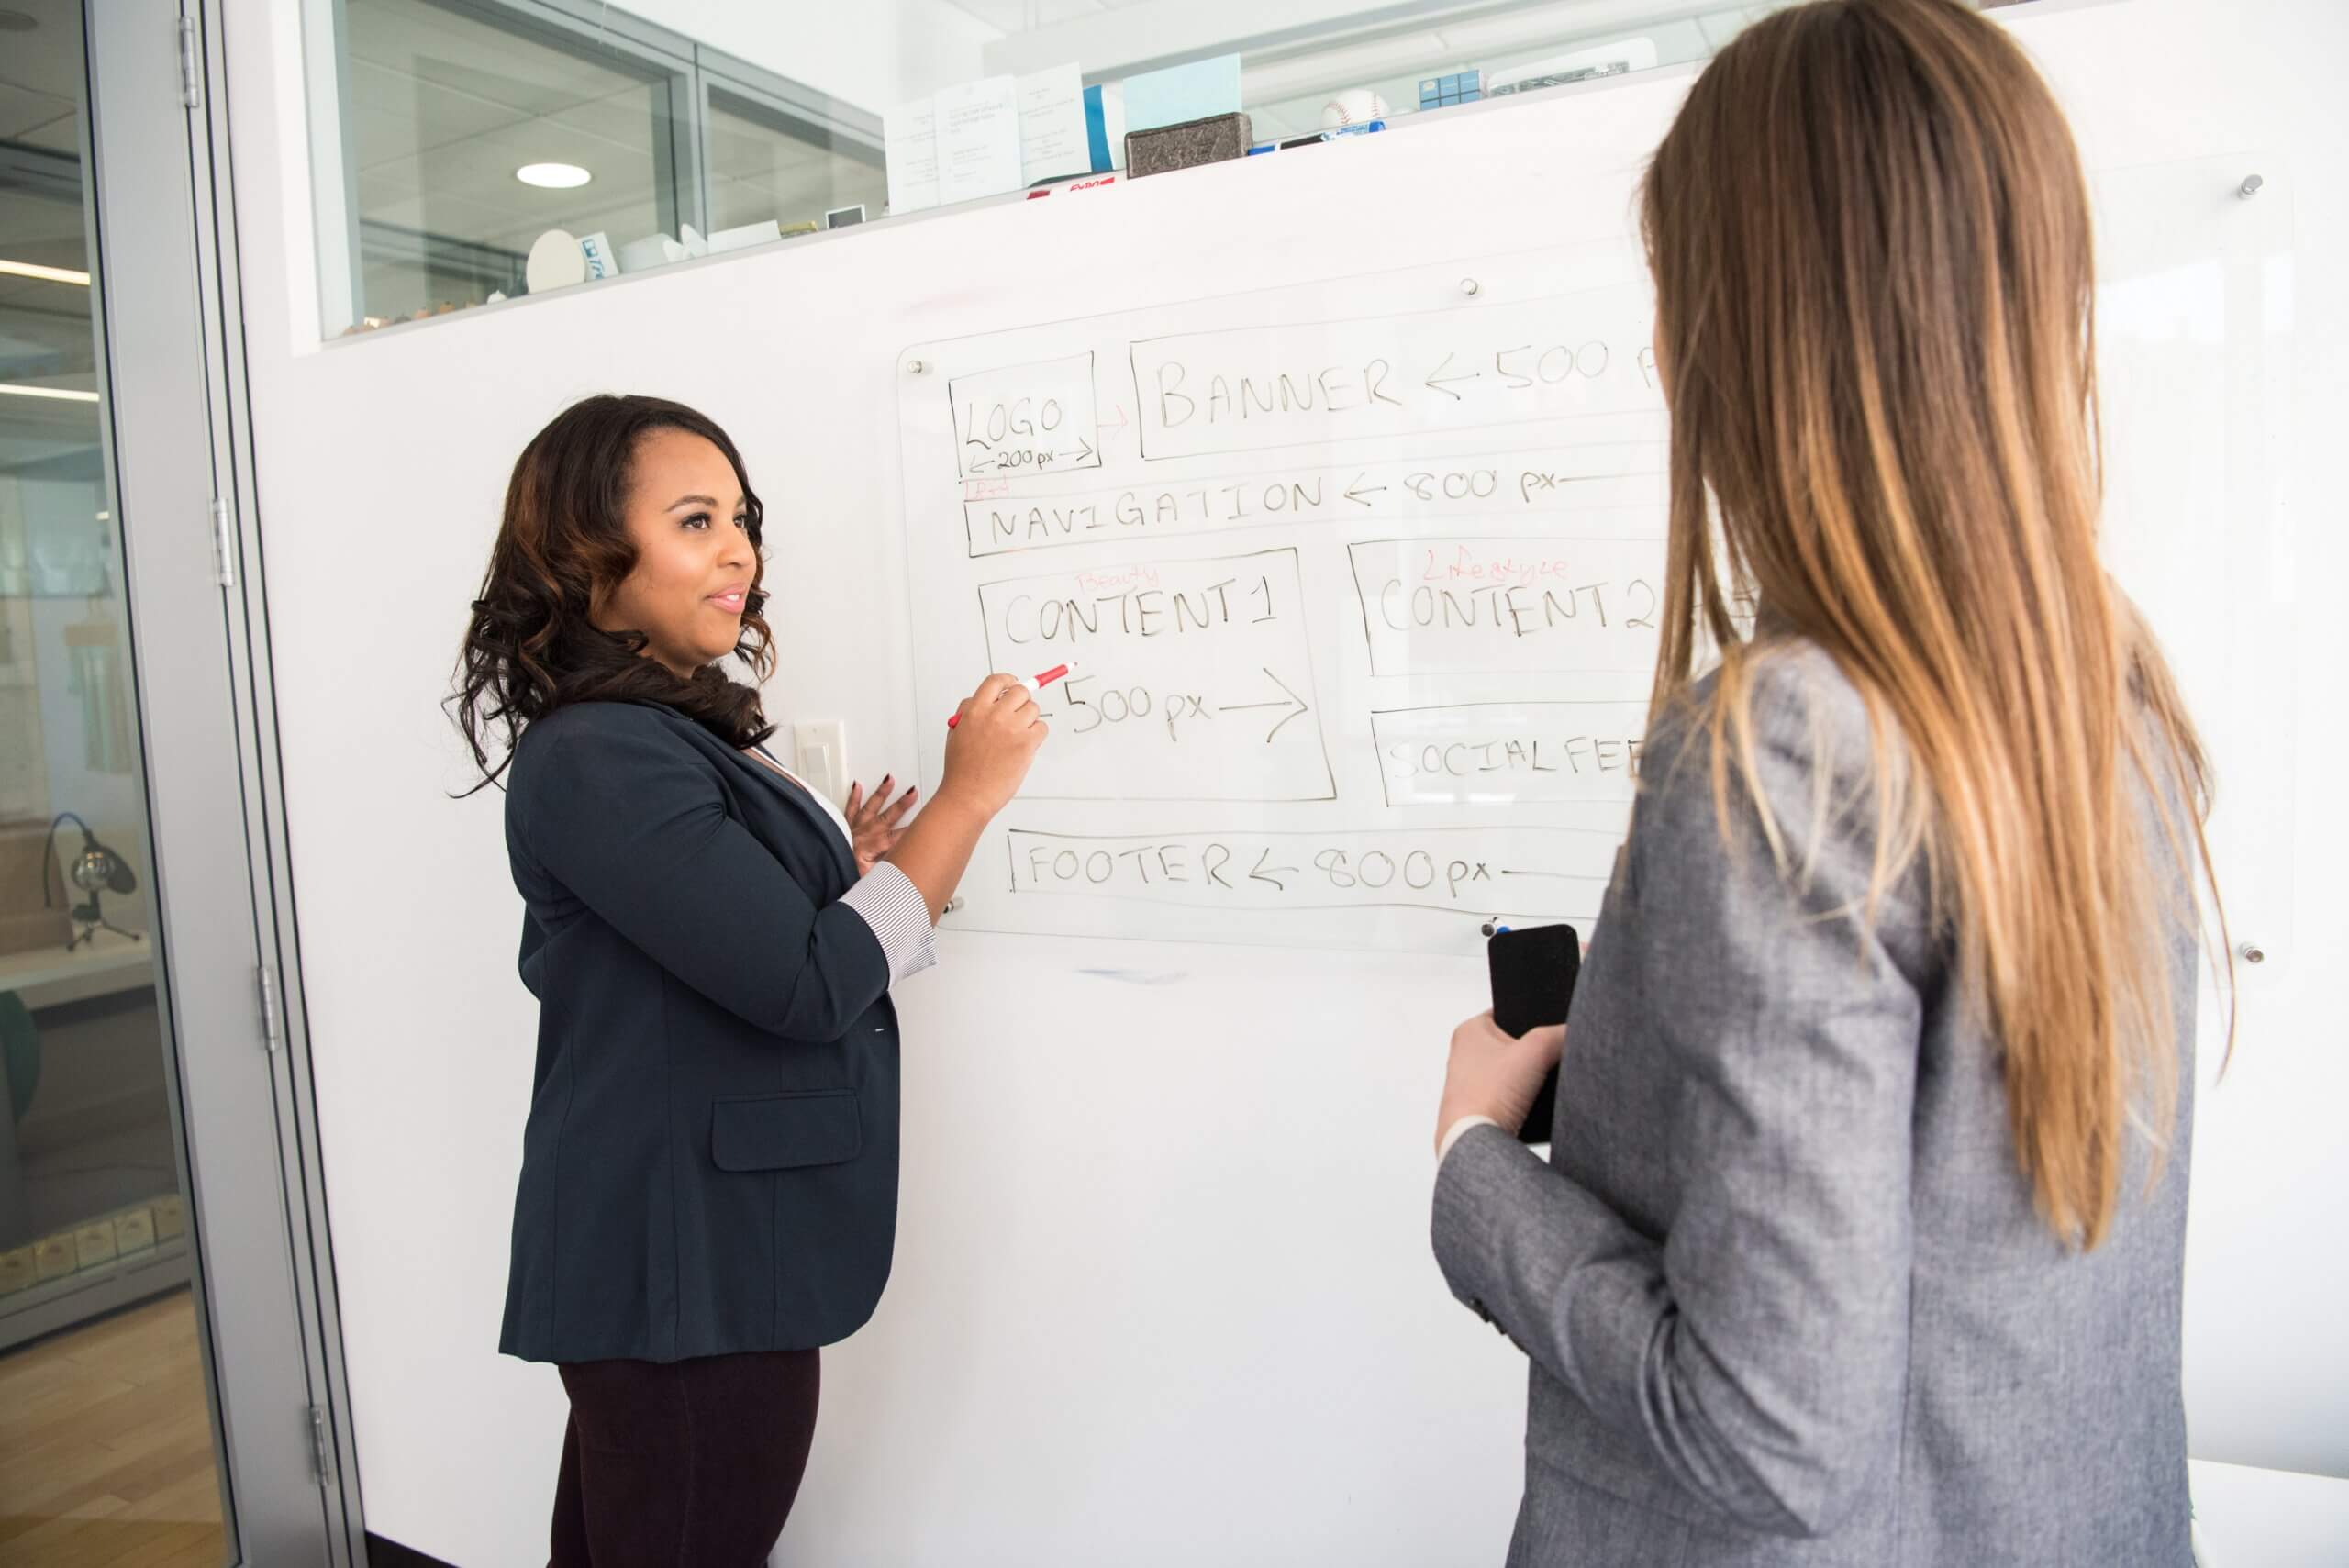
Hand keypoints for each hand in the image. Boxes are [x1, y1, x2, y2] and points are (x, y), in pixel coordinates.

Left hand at [844, 775, 918, 876]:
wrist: (821, 874)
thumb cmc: (842, 875)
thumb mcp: (869, 880)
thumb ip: (886, 868)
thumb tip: (900, 860)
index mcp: (871, 848)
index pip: (898, 838)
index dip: (911, 832)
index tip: (923, 826)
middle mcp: (862, 835)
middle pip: (887, 817)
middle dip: (902, 804)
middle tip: (913, 793)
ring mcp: (852, 829)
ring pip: (870, 807)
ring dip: (881, 793)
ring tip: (889, 780)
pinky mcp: (842, 827)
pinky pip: (849, 809)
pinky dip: (853, 797)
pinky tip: (857, 786)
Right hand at [938, 674, 1047, 818]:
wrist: (968, 795)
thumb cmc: (961, 770)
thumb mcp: (956, 733)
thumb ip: (969, 712)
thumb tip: (988, 700)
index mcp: (975, 710)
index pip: (996, 681)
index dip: (1008, 681)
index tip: (1012, 683)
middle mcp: (994, 715)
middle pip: (1021, 692)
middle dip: (1021, 701)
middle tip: (1018, 714)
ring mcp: (1012, 728)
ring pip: (1034, 709)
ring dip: (1029, 720)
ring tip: (1017, 737)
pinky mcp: (1026, 743)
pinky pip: (1042, 728)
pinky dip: (1037, 735)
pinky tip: (1025, 746)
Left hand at [1435, 1012, 1564, 1156]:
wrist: (1475, 1142)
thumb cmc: (1488, 1094)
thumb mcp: (1535, 1051)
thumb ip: (1559, 1034)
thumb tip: (1574, 1032)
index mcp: (1469, 1030)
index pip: (1508, 1012)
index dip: (1532, 1018)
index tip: (1550, 1026)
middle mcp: (1465, 1055)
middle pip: (1514, 1044)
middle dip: (1534, 1051)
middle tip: (1549, 1057)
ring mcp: (1471, 1083)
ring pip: (1514, 1073)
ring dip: (1530, 1079)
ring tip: (1542, 1083)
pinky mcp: (1481, 1108)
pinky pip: (1511, 1097)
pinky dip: (1524, 1100)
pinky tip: (1534, 1105)